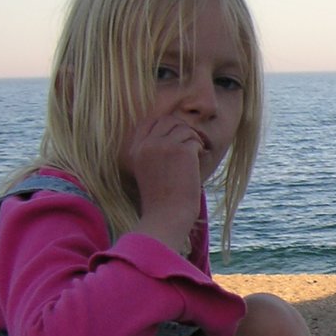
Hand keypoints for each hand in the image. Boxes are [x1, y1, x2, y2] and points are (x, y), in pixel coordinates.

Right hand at [123, 114, 203, 249]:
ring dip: (193, 139)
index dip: (166, 123)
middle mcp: (146, 145)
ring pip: (184, 128)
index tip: (177, 135)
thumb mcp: (148, 170)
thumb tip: (175, 129)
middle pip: (168, 120)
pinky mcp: (180, 151)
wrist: (167, 215)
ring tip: (196, 154)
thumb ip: (154, 150)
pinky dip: (200, 148)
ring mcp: (162, 146)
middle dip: (182, 129)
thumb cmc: (162, 198)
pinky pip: (194, 139)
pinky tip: (200, 158)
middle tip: (190, 144)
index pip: (150, 121)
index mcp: (135, 149)